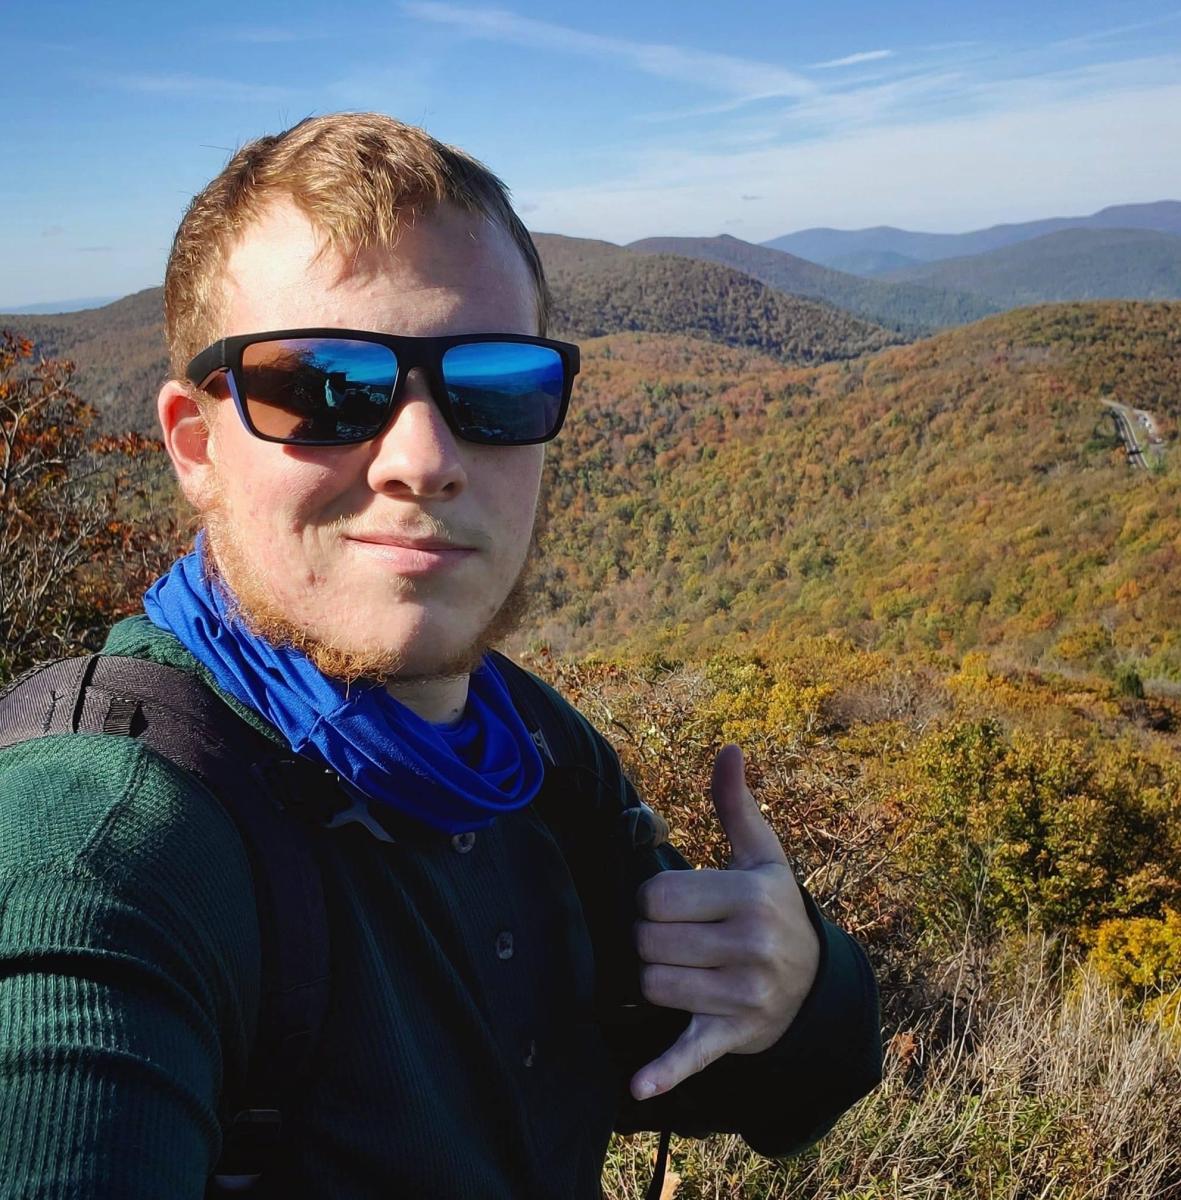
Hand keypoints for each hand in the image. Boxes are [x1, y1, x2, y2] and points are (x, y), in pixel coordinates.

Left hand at [630, 744, 819, 1099]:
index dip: (650, 899)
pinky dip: (666, 1071)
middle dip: (650, 938)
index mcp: (752, 896)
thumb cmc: (773, 906)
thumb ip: (736, 803)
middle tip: (677, 937)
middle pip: (648, 941)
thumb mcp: (761, 856)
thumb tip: (728, 748)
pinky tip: (638, 1087)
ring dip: (654, 977)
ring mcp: (743, 995)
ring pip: (653, 984)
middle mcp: (752, 946)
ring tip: (682, 967)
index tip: (671, 903)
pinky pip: (691, 1052)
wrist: (815, 983)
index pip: (657, 896)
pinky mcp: (732, 1036)